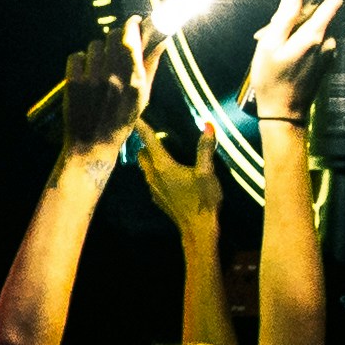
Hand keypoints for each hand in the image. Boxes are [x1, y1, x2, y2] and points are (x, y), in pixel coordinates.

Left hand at [55, 17, 162, 158]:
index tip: (134, 20)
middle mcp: (114, 76)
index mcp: (135, 79)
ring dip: (98, 51)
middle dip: (116, 36)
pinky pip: (76, 56)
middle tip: (116, 44)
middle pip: (113, 35)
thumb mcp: (143, 96)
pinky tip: (84, 72)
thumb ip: (150, 67)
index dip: (132, 24)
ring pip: (94, 44)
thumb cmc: (121, 120)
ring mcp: (92, 79)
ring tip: (99, 66)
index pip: (132, 38)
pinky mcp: (73, 83)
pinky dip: (80, 61)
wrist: (92, 144)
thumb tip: (163, 41)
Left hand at [125, 111, 224, 233]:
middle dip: (147, 143)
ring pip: (145, 167)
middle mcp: (153, 176)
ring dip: (151, 158)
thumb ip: (205, 149)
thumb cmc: (203, 198)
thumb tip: (207, 126)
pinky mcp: (157, 198)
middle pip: (143, 154)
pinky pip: (151, 179)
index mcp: (163, 166)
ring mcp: (153, 188)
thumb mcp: (206, 172)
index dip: (143, 127)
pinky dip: (156, 171)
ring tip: (165, 152)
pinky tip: (170, 174)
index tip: (137, 116)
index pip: (149, 141)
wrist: (197, 228)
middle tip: (160, 136)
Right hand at [238, 0, 340, 121]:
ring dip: (295, 30)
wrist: (283, 112)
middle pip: (319, 14)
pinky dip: (299, 42)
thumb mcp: (269, 44)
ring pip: (315, 28)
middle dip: (297, 14)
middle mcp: (327, 42)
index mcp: (315, 35)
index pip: (333, 1)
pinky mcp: (324, 62)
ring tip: (272, 44)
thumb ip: (284, 16)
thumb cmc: (271, 79)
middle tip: (272, 27)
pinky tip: (282, 54)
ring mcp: (328, 53)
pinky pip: (314, 42)